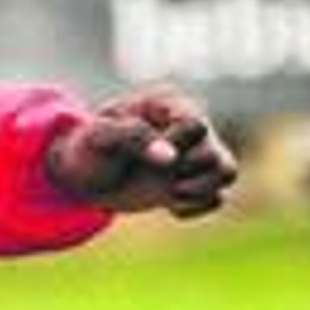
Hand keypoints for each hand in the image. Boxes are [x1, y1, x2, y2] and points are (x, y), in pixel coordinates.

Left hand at [44, 87, 237, 218]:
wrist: (81, 175)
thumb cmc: (87, 146)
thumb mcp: (100, 136)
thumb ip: (133, 137)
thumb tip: (171, 157)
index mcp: (167, 102)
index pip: (196, 126)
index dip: (175, 146)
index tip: (150, 155)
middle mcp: (187, 124)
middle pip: (217, 152)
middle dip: (187, 171)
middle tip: (157, 176)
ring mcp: (193, 154)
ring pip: (228, 172)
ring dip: (200, 190)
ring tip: (170, 193)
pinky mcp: (194, 181)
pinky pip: (218, 198)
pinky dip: (195, 207)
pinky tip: (167, 206)